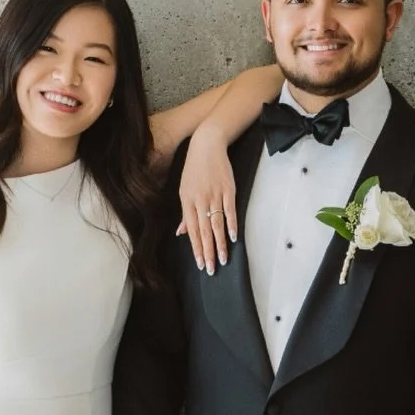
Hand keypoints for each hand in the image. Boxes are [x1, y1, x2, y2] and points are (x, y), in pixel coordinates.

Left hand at [176, 123, 236, 273]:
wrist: (207, 146)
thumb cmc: (194, 170)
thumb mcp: (184, 190)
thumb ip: (185, 214)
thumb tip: (181, 233)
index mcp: (187, 202)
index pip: (191, 231)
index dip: (196, 248)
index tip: (200, 263)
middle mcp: (200, 200)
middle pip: (204, 232)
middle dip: (208, 252)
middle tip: (211, 269)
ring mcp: (214, 195)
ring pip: (217, 224)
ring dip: (220, 244)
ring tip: (223, 259)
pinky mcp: (228, 189)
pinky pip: (230, 210)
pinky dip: (232, 224)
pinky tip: (233, 237)